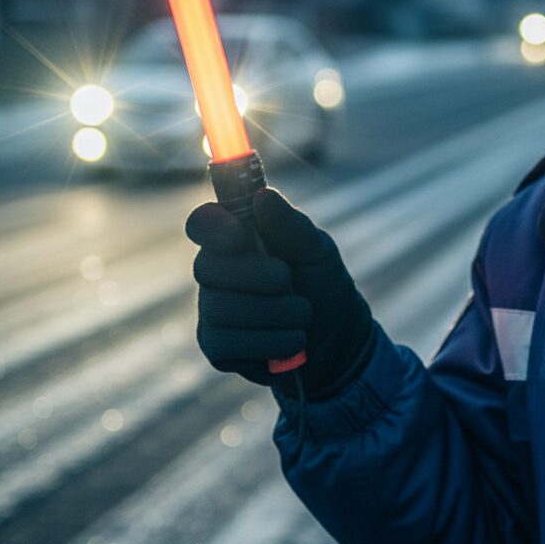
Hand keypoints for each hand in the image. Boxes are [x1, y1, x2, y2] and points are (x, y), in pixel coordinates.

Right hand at [185, 188, 375, 397]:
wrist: (342, 342)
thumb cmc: (325, 286)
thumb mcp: (319, 252)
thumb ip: (291, 225)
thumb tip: (263, 195)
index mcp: (237, 239)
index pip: (202, 223)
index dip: (212, 227)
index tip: (239, 235)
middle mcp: (217, 272)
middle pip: (207, 267)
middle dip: (257, 276)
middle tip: (289, 281)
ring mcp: (212, 311)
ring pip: (220, 308)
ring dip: (274, 312)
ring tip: (304, 315)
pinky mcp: (217, 348)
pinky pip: (227, 343)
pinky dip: (270, 342)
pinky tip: (291, 341)